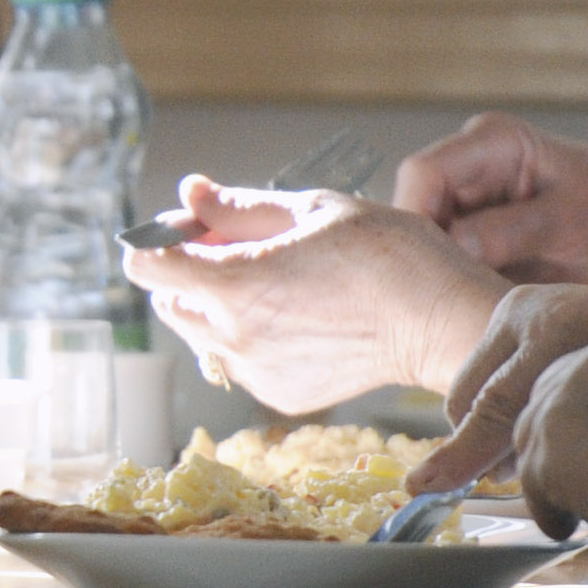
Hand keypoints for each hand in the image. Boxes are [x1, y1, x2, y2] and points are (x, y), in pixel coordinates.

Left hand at [128, 177, 504, 412]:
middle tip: (239, 249)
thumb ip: (239, 207)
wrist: (439, 322)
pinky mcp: (279, 394)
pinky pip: (241, 360)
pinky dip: (252, 338)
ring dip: (218, 308)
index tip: (181, 230)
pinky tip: (299, 316)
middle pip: (170, 302)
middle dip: (188, 274)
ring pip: (202, 335)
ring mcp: (255, 371)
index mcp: (235, 285)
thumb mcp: (312, 210)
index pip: (147, 267)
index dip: (155, 241)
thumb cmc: (388, 256)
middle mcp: (235, 336)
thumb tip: (190, 193)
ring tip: (278, 283)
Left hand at [502, 317, 587, 552]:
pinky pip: (533, 477)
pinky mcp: (545, 447)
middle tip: (587, 466)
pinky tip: (567, 523)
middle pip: (560, 386)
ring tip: (583, 498)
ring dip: (556, 467)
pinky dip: (549, 504)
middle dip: (569, 431)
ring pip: (537, 431)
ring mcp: (568, 398)